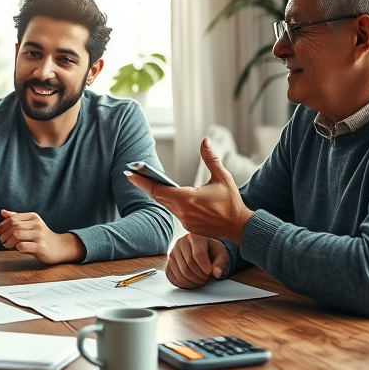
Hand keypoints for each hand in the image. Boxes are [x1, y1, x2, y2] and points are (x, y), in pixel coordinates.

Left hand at [0, 209, 84, 263]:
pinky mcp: (41, 247)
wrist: (59, 247)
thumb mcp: (30, 224)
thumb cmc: (42, 236)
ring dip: (8, 242)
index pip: (13, 218)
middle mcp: (37, 224)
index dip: (2, 225)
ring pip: (16, 235)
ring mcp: (39, 235)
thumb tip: (3, 212)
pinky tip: (18, 249)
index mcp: (33, 217)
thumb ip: (17, 218)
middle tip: (2, 241)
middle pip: (14, 226)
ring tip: (8, 246)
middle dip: (4, 234)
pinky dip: (17, 248)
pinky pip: (23, 246)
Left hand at [126, 138, 253, 242]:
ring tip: (149, 181)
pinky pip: (175, 212)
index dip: (142, 181)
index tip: (129, 173)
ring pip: (166, 205)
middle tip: (133, 173)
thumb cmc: (231, 202)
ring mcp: (185, 221)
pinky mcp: (188, 228)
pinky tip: (169, 195)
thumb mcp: (223, 177)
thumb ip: (211, 159)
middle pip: (158, 197)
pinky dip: (171, 202)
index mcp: (188, 199)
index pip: (158, 190)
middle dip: (147, 185)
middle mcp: (183, 212)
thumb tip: (205, 141)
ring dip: (159, 194)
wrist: (239, 227)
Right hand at [166, 234, 230, 288]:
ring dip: (193, 281)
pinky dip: (183, 284)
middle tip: (208, 279)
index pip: (197, 254)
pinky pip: (172, 277)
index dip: (205, 267)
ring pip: (180, 272)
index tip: (211, 274)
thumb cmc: (213, 253)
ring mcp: (173, 253)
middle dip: (200, 276)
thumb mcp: (222, 256)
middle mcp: (181, 242)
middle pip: (188, 264)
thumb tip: (216, 273)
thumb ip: (221, 264)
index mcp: (195, 237)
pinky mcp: (168, 263)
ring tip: (202, 280)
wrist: (205, 252)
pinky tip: (193, 283)